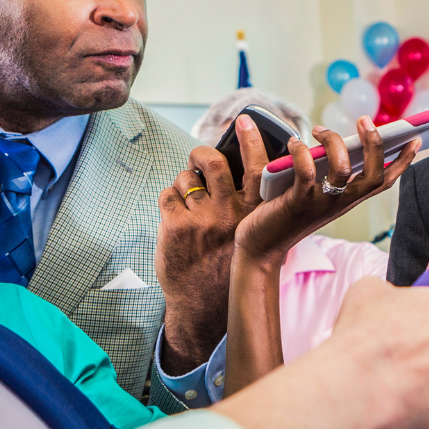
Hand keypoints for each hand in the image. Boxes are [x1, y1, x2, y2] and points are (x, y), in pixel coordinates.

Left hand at [156, 141, 248, 372]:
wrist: (203, 307)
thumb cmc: (229, 267)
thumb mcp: (254, 237)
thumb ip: (254, 207)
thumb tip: (248, 168)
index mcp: (255, 214)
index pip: (260, 166)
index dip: (253, 138)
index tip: (245, 121)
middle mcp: (231, 214)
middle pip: (216, 162)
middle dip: (203, 152)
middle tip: (200, 158)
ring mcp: (203, 219)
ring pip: (187, 177)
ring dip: (185, 181)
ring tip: (188, 196)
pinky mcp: (176, 226)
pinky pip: (168, 194)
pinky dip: (170, 199)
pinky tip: (177, 214)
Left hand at [233, 115, 418, 263]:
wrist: (259, 247)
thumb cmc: (282, 214)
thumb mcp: (311, 191)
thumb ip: (322, 168)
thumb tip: (325, 137)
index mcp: (348, 199)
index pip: (384, 181)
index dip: (403, 162)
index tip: (416, 140)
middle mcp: (341, 203)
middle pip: (374, 175)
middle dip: (375, 144)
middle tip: (364, 120)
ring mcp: (322, 204)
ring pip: (343, 169)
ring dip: (333, 141)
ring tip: (319, 129)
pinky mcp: (298, 203)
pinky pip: (306, 172)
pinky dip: (301, 151)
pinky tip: (293, 142)